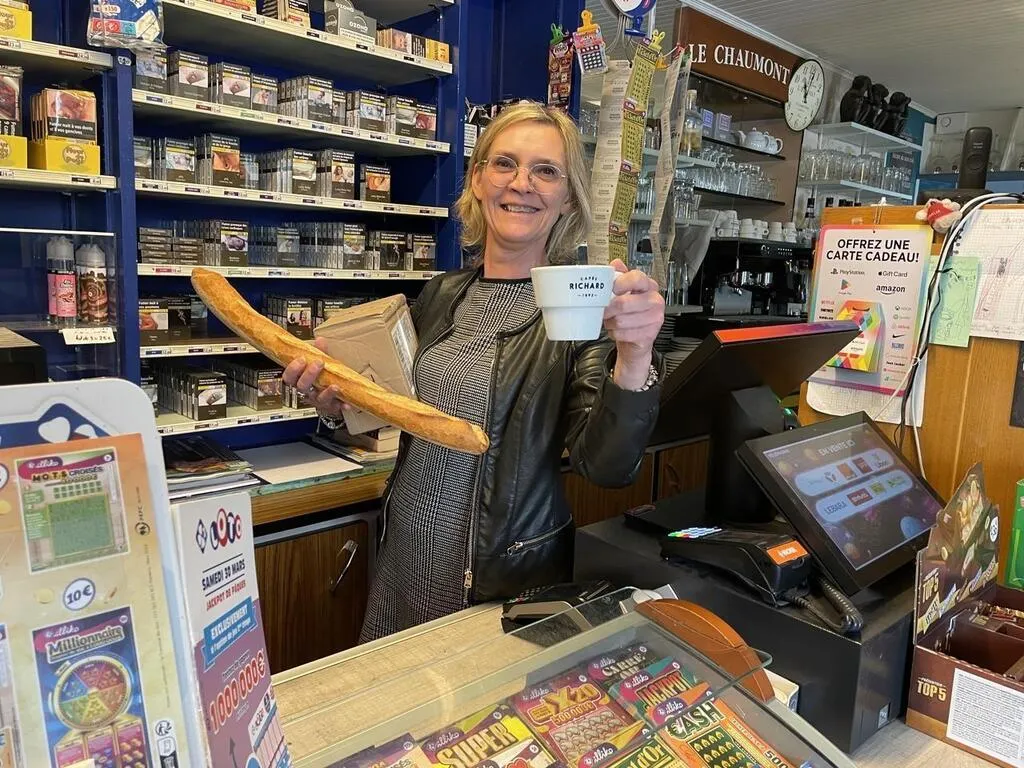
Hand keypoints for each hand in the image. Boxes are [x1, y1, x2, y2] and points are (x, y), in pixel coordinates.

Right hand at [282, 338, 350, 419]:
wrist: (334, 395)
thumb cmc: (323, 377)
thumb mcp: (321, 363)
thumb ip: (320, 352)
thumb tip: (320, 340)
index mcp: (300, 381)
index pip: (289, 377)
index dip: (293, 369)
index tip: (301, 359)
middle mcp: (308, 392)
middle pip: (302, 387)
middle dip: (309, 375)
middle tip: (318, 363)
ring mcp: (319, 401)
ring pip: (319, 399)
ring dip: (327, 393)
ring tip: (335, 386)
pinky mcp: (332, 407)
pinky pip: (336, 408)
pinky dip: (342, 406)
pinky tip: (346, 404)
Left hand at [603, 259, 664, 389]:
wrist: (636, 338)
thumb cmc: (629, 313)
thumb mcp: (624, 292)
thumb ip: (619, 276)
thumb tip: (615, 264)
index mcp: (648, 286)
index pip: (636, 278)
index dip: (620, 283)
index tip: (612, 289)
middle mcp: (654, 300)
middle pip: (623, 303)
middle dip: (608, 309)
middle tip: (604, 311)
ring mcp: (654, 318)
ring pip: (621, 320)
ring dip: (610, 323)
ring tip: (611, 321)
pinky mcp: (649, 334)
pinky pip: (624, 334)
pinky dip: (615, 334)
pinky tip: (618, 331)